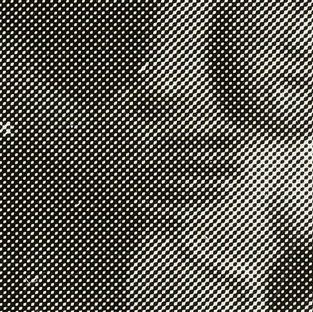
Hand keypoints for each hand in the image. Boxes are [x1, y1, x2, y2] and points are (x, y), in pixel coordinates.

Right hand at [115, 97, 247, 214]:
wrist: (71, 146)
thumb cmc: (104, 119)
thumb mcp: (124, 99)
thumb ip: (153, 94)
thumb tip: (182, 95)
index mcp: (145, 132)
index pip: (189, 133)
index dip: (216, 134)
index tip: (238, 135)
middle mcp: (142, 158)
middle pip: (188, 161)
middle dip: (217, 163)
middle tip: (241, 165)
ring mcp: (135, 180)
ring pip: (175, 187)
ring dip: (203, 188)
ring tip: (226, 188)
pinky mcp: (126, 197)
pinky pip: (153, 209)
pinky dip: (173, 214)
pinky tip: (193, 217)